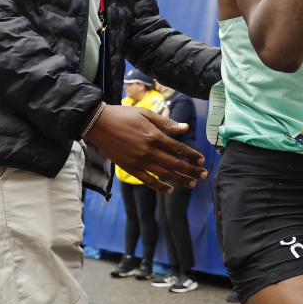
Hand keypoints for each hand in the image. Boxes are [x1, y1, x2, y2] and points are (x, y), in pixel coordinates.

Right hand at [84, 104, 207, 192]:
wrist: (98, 123)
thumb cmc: (123, 115)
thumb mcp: (146, 114)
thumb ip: (166, 123)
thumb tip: (185, 128)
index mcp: (154, 136)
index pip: (178, 148)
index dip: (192, 155)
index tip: (201, 160)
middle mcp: (149, 150)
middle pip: (175, 163)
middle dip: (191, 170)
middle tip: (204, 175)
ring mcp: (139, 161)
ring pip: (164, 174)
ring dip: (180, 180)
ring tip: (192, 184)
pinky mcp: (129, 168)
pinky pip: (147, 180)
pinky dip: (159, 186)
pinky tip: (169, 189)